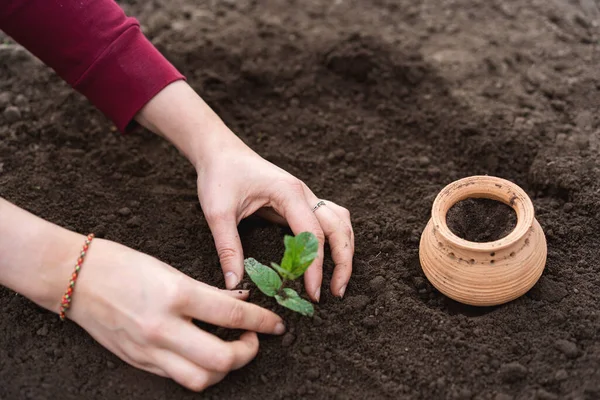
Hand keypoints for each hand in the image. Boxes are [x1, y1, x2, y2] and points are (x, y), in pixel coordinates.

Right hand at [68, 238, 285, 391]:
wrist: (72, 277)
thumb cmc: (121, 263)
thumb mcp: (170, 270)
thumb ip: (205, 291)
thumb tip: (239, 299)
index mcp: (175, 295)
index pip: (233, 313)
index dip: (262, 320)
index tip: (276, 322)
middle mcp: (163, 328)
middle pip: (222, 359)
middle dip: (249, 352)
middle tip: (254, 338)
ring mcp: (149, 350)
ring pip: (201, 379)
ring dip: (225, 368)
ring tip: (231, 349)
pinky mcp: (139, 361)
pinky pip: (178, 376)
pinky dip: (199, 370)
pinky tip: (204, 353)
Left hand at [135, 81, 354, 300]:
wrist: (220, 151)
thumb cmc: (219, 176)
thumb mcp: (218, 213)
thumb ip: (228, 248)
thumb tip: (234, 283)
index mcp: (289, 193)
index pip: (313, 234)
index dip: (316, 266)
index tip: (313, 292)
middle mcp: (304, 193)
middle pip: (339, 228)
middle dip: (344, 261)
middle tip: (336, 293)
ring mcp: (306, 195)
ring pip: (341, 222)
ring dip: (345, 250)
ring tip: (338, 280)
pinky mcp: (301, 201)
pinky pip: (330, 219)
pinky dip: (337, 239)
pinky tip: (330, 257)